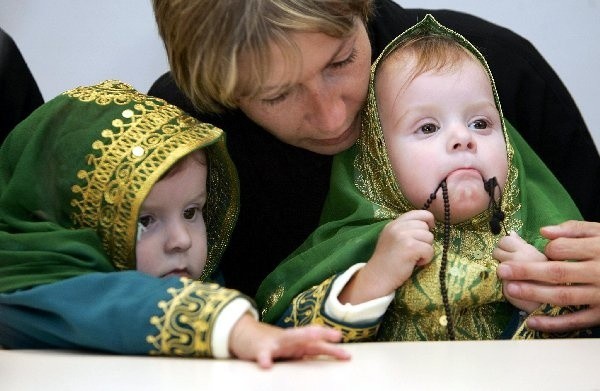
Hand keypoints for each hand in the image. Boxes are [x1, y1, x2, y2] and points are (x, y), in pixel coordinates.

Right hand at [229, 314, 350, 368]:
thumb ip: (306, 351)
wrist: (243, 333)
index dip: (332, 347)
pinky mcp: (259, 349)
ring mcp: (274, 343)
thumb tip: (327, 356)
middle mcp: (289, 340)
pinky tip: (267, 366)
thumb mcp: (291, 347)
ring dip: (301, 336)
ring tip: (313, 336)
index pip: (317, 344)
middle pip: (308, 336)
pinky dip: (265, 359)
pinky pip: (262, 355)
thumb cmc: (271, 343)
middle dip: (323, 335)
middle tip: (337, 336)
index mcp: (297, 342)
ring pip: (289, 337)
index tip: (347, 355)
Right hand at [339, 210, 434, 303]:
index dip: (427, 222)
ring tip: (413, 258)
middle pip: (425, 226)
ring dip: (425, 250)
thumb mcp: (392, 239)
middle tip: (413, 251)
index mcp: (394, 223)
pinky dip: (425, 259)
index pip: (419, 213)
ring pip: (429, 238)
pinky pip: (429, 250)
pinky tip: (414, 263)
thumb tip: (428, 226)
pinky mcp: (410, 247)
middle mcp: (397, 226)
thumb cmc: (387, 262)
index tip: (424, 234)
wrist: (376, 278)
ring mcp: (403, 236)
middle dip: (424, 240)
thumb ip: (406, 230)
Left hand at [493, 231, 544, 312]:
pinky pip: (494, 275)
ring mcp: (512, 271)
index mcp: (529, 250)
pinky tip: (507, 284)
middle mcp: (519, 258)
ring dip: (498, 266)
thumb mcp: (538, 260)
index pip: (506, 240)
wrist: (549, 305)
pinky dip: (497, 278)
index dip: (504, 247)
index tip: (510, 256)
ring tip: (509, 275)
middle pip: (496, 249)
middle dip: (498, 256)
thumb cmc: (544, 281)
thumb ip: (523, 246)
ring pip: (493, 261)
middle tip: (508, 267)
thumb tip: (512, 233)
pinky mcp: (505, 283)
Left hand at [496, 220, 599, 331]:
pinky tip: (531, 321)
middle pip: (557, 272)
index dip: (544, 250)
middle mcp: (599, 272)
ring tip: (510, 290)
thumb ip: (573, 229)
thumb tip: (543, 232)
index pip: (561, 249)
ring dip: (534, 294)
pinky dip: (553, 324)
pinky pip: (576, 321)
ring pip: (563, 296)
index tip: (538, 252)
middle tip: (502, 271)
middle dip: (526, 272)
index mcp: (598, 249)